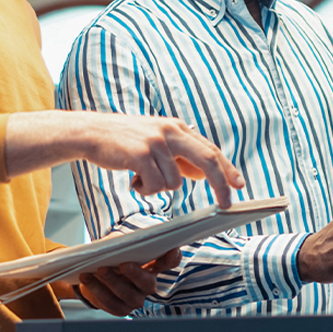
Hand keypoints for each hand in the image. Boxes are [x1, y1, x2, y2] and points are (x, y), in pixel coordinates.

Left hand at [72, 247, 182, 315]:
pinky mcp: (120, 309)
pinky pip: (110, 303)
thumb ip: (119, 240)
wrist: (91, 273)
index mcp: (152, 266)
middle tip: (123, 264)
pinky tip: (87, 279)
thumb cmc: (109, 256)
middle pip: (147, 283)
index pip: (168, 262)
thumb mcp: (114, 243)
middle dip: (135, 274)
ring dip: (112, 282)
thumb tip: (118, 241)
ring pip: (127, 295)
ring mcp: (134, 299)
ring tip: (99, 270)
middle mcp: (147, 285)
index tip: (173, 250)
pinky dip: (97, 290)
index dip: (172, 257)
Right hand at [75, 113, 245, 207]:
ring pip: (174, 183)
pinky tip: (133, 180)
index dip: (227, 168)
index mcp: (178, 128)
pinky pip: (155, 186)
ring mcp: (156, 142)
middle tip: (227, 204)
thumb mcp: (158, 143)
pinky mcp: (140, 154)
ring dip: (158, 188)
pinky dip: (145, 189)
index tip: (239, 185)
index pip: (210, 150)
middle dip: (220, 184)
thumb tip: (206, 173)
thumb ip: (181, 156)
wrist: (93, 132)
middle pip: (207, 160)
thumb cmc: (126, 141)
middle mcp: (171, 132)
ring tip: (142, 179)